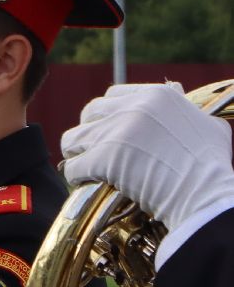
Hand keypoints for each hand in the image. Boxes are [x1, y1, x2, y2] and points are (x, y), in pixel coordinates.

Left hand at [62, 82, 233, 230]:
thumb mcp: (207, 123)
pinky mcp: (104, 159)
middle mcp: (132, 108)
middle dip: (89, 129)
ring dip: (76, 152)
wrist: (205, 195)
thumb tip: (177, 91)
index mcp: (156, 95)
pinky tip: (85, 182)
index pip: (113, 94)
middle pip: (89, 112)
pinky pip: (73, 166)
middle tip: (94, 147)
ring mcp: (116, 133)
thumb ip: (187, 107)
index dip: (109, 112)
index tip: (110, 128)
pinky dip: (76, 175)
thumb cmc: (213, 165)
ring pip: (73, 137)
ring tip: (84, 165)